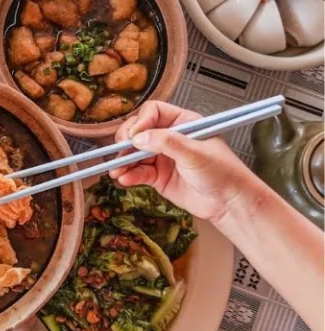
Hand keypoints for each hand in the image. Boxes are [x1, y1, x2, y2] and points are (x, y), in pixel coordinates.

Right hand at [109, 101, 261, 222]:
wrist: (228, 203)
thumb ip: (166, 142)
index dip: (141, 122)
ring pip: (134, 154)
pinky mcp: (158, 177)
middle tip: (121, 151)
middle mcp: (170, 138)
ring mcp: (162, 157)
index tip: (134, 136)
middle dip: (127, 142)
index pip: (154, 112)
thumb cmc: (222, 173)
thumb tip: (139, 137)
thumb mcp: (195, 153)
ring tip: (117, 171)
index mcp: (183, 123)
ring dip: (123, 162)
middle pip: (139, 132)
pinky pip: (138, 173)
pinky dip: (128, 176)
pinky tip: (124, 179)